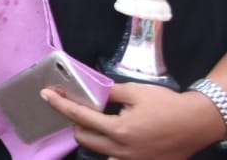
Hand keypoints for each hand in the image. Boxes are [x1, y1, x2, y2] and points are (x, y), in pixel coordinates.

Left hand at [43, 80, 226, 159]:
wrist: (197, 123)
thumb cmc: (167, 105)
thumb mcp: (134, 91)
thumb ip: (107, 92)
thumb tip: (90, 91)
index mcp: (119, 131)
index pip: (80, 117)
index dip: (60, 105)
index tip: (46, 95)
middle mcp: (122, 150)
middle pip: (84, 138)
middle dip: (77, 122)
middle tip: (80, 106)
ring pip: (98, 151)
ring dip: (93, 136)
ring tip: (98, 121)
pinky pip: (115, 157)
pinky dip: (110, 146)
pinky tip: (115, 134)